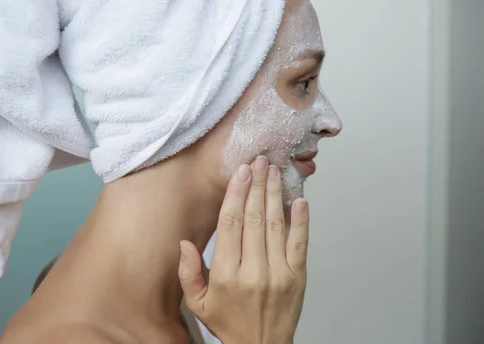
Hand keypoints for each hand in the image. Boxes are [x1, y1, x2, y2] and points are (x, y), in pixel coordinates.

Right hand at [178, 156, 309, 343]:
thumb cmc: (229, 323)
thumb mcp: (198, 303)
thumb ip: (188, 273)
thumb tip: (183, 243)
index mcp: (226, 275)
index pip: (230, 225)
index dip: (236, 195)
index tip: (240, 172)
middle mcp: (253, 271)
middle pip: (253, 219)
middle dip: (256, 186)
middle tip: (259, 161)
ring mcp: (278, 273)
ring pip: (275, 225)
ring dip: (274, 195)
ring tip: (273, 171)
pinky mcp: (297, 277)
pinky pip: (299, 243)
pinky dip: (300, 220)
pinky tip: (299, 200)